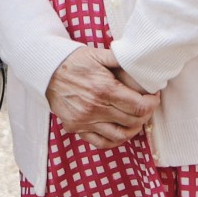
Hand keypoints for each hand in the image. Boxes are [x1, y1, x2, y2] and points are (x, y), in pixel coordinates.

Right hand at [47, 45, 161, 149]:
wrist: (44, 69)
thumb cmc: (72, 61)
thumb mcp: (96, 54)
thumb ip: (120, 58)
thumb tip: (140, 59)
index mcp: (104, 89)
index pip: (139, 106)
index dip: (152, 104)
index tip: (153, 97)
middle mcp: (95, 108)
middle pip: (133, 121)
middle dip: (144, 114)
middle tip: (144, 106)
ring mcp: (84, 120)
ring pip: (120, 135)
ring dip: (133, 129)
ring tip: (134, 119)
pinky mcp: (75, 127)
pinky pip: (101, 142)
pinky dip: (114, 140)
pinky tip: (118, 131)